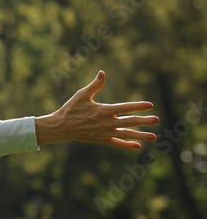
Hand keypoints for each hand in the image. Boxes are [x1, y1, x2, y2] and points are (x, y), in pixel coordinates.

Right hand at [35, 71, 158, 147]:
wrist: (61, 127)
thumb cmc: (71, 109)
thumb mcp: (82, 95)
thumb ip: (95, 85)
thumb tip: (102, 73)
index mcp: (103, 110)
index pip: (125, 108)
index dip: (138, 106)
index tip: (150, 105)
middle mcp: (106, 123)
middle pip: (129, 122)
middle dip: (144, 121)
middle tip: (157, 119)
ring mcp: (104, 133)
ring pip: (126, 134)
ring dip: (140, 135)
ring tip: (153, 136)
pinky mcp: (101, 140)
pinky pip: (117, 143)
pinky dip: (127, 144)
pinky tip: (137, 146)